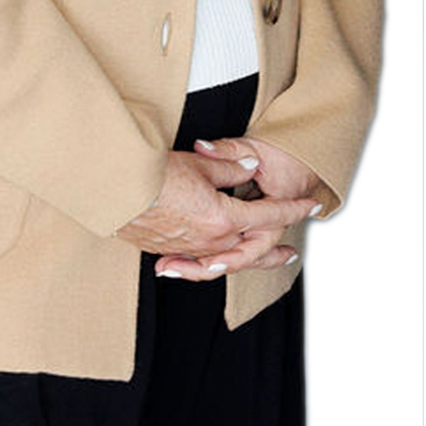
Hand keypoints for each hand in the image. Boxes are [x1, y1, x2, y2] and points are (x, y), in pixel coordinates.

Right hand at [150, 135, 323, 282]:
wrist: (113, 189)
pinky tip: (212, 263)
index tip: (312, 207)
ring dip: (247, 261)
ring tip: (260, 263)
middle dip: (273, 250)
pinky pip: (198, 262)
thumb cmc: (155, 173)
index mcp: (223, 217)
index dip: (293, 209)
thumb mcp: (200, 162)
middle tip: (291, 253)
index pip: (268, 214)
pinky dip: (211, 263)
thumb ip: (229, 166)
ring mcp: (189, 249)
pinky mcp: (167, 251)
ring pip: (226, 260)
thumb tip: (248, 167)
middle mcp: (210, 240)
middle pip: (251, 249)